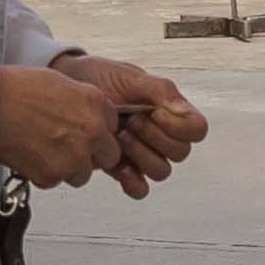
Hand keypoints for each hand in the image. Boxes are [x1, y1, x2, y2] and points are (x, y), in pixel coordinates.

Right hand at [0, 61, 124, 189]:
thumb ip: (83, 103)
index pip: (114, 128)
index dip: (98, 132)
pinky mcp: (52, 175)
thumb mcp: (61, 84)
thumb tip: (88, 117)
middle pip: (108, 156)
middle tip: (68, 147)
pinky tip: (29, 154)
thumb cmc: (15, 88)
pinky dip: (44, 173)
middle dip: (92, 155)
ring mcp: (74, 156)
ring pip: (82, 174)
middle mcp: (91, 131)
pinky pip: (56, 181)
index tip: (86, 133)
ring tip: (43, 149)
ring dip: (68, 167)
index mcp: (96, 104)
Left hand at [52, 52, 207, 199]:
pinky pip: (139, 188)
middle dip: (154, 137)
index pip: (196, 130)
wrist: (68, 86)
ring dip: (141, 156)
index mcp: (169, 111)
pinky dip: (132, 181)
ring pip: (161, 171)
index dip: (180, 126)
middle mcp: (160, 134)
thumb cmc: (99, 77)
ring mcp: (142, 153)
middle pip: (180, 153)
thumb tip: (184, 111)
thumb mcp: (130, 76)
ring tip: (119, 137)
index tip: (156, 112)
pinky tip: (118, 165)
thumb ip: (160, 91)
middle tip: (131, 121)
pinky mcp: (122, 168)